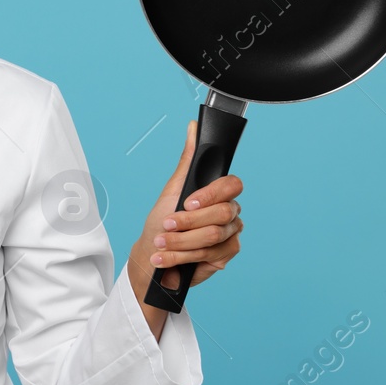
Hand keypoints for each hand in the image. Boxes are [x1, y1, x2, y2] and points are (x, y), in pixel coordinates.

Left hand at [133, 119, 243, 289]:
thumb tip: (194, 126)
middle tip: (166, 225)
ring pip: (213, 236)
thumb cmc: (162, 221)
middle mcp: (230, 212)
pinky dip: (182, 256)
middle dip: (187, 222)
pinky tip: (166, 258)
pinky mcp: (226, 255)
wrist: (153, 254)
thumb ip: (188, 160)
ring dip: (180, 242)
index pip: (232, 185)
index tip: (186, 203)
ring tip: (161, 243)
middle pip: (221, 213)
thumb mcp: (172, 188)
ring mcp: (230, 234)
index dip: (210, 195)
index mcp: (219, 193)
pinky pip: (210, 254)